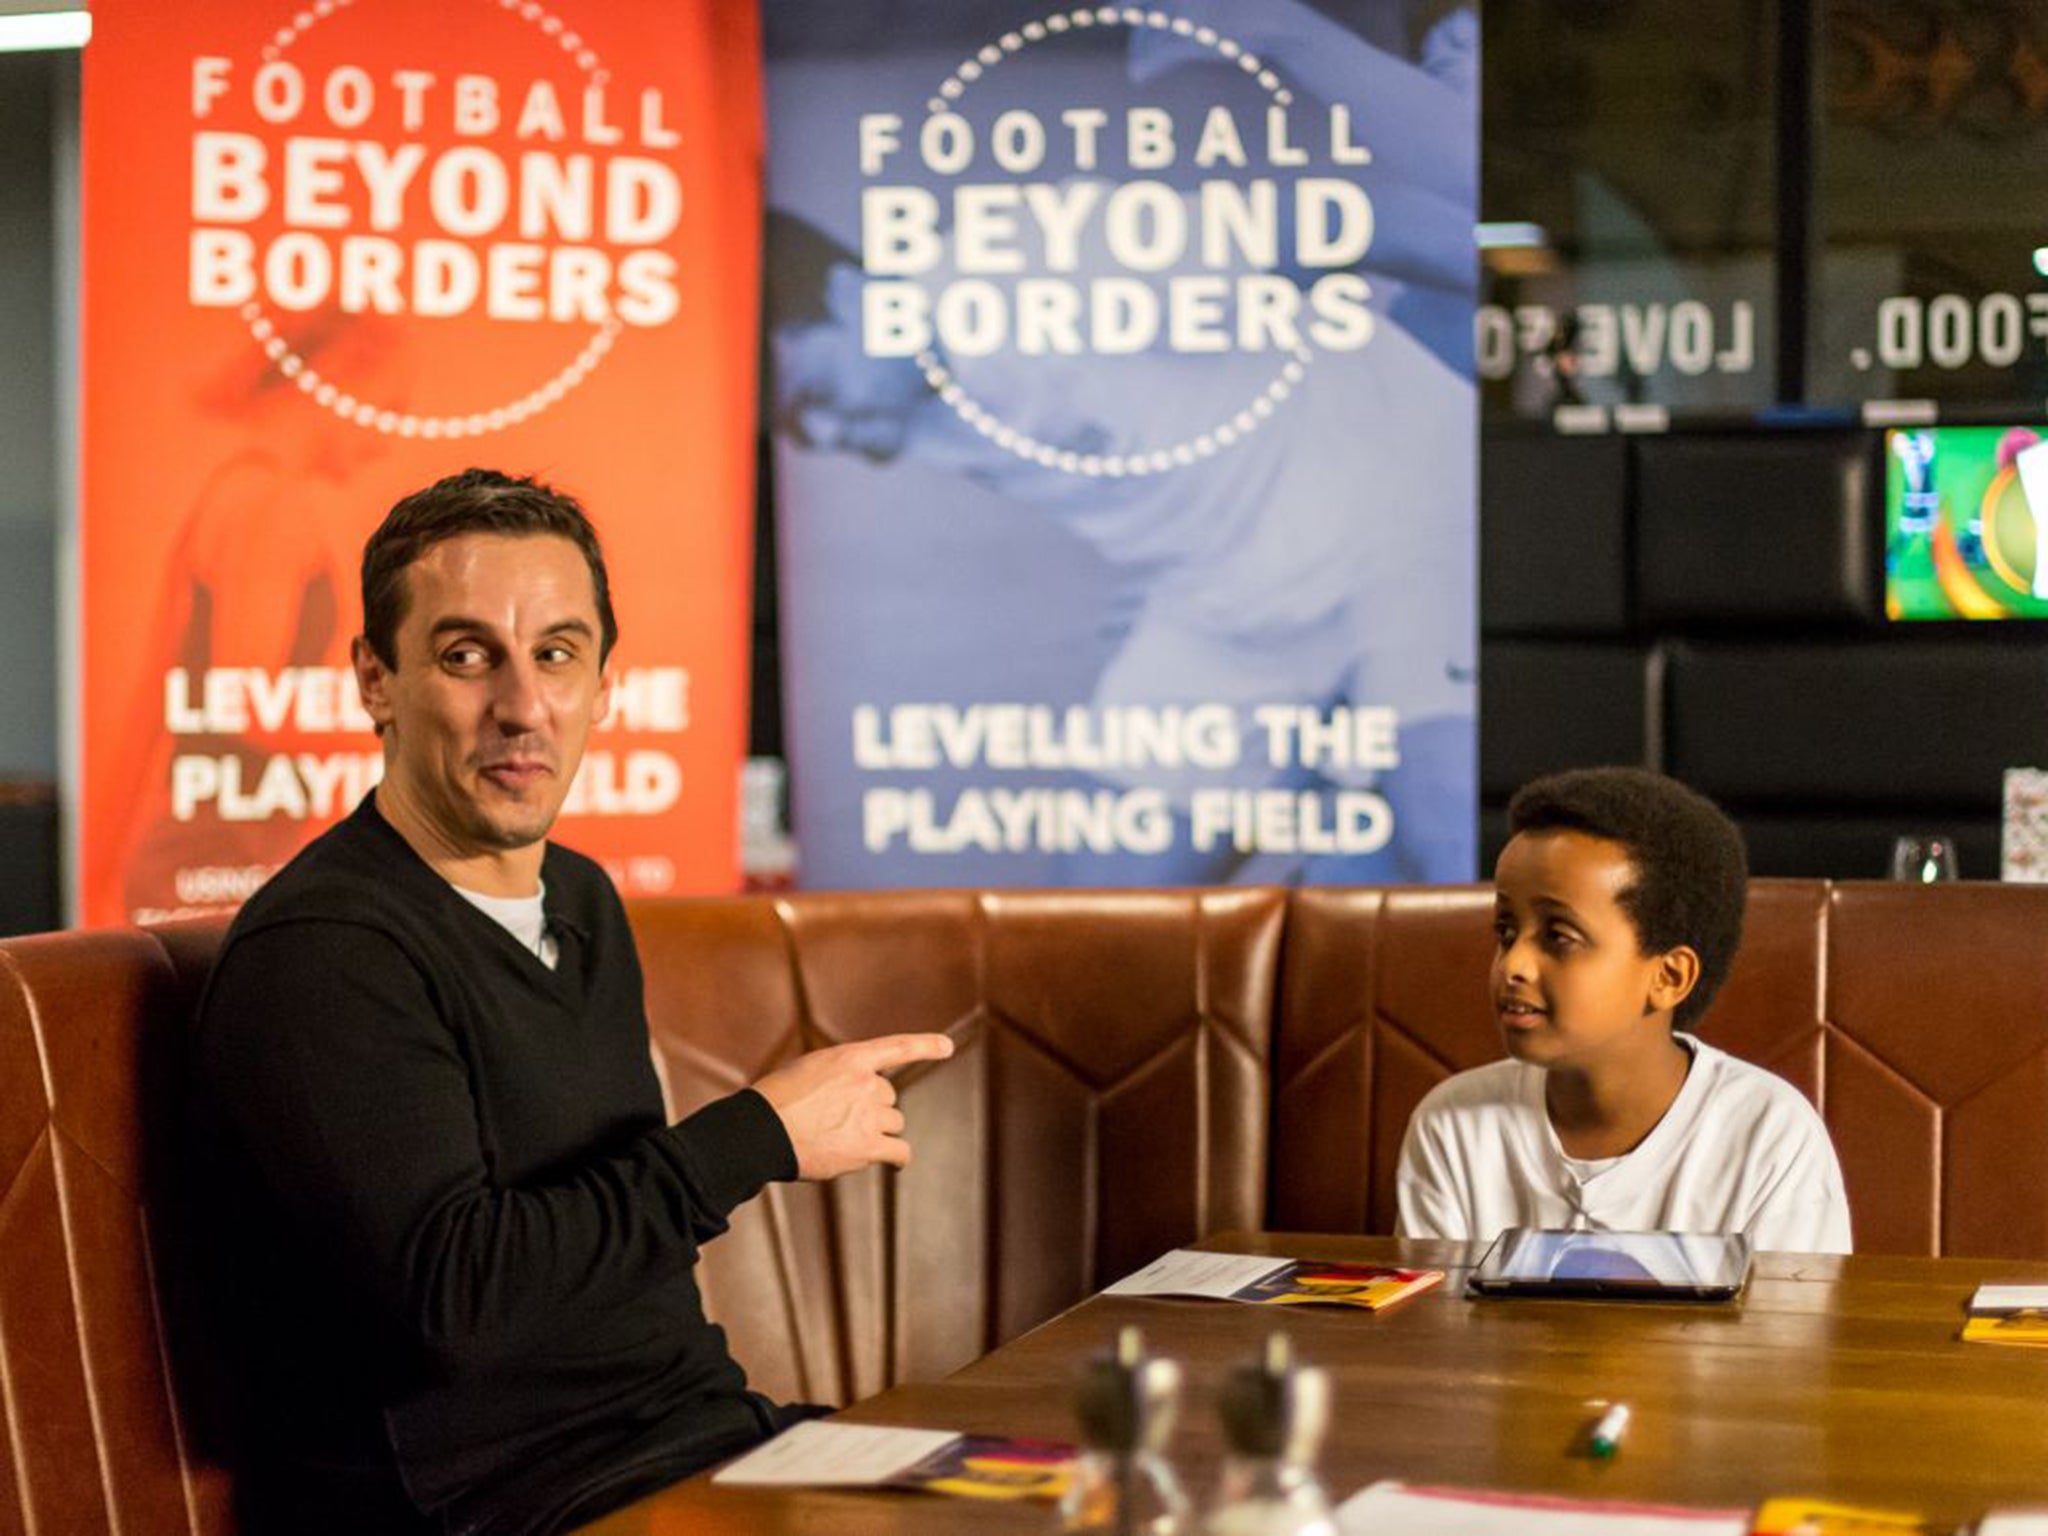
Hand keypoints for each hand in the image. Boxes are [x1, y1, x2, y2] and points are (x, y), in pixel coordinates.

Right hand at [752, 1033, 954, 1180]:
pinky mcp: (867, 1147)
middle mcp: (866, 1083)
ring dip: (876, 1132)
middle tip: (839, 1119)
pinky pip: (899, 1151)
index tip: (948, 1047)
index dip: (926, 1046)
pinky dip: (900, 1158)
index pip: (897, 1048)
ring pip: (892, 1124)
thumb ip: (839, 1079)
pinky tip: (897, 1164)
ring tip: (842, 1139)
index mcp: (850, 1058)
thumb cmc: (776, 1102)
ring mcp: (869, 1115)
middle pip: (889, 1098)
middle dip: (872, 1109)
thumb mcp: (808, 1072)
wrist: (762, 1130)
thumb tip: (862, 1109)